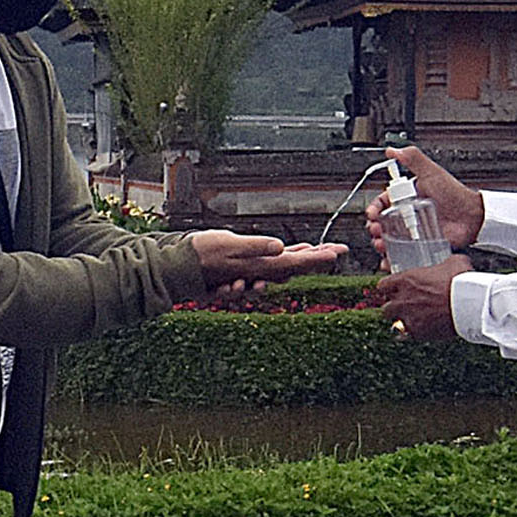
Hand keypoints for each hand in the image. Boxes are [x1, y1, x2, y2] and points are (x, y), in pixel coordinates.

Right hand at [187, 232, 346, 287]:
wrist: (178, 267)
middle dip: (317, 258)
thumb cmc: (201, 253)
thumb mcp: (229, 244)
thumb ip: (256, 246)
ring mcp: (252, 272)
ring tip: (320, 252)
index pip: (297, 263)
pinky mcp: (244, 268)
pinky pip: (269, 267)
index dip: (319, 258)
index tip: (338, 253)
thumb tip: (281, 248)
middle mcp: (260, 272)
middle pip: (295, 266)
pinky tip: (289, 254)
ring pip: (284, 267)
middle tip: (338, 251)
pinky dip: (282, 261)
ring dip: (302, 260)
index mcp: (260, 265)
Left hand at [371, 258, 468, 340]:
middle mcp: (403, 299)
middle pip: (386, 307)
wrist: (469, 303)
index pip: (382, 285)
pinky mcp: (418, 332)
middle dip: (393, 307)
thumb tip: (450, 263)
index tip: (394, 290)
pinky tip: (417, 331)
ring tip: (411, 320)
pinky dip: (409, 333)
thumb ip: (444, 263)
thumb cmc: (461, 281)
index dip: (388, 288)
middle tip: (404, 306)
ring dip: (400, 321)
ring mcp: (409, 317)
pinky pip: (404, 336)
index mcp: (407, 280)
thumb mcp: (454, 262)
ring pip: (393, 323)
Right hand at [380, 146, 485, 249]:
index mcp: (408, 196)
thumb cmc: (454, 194)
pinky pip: (403, 251)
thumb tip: (393, 150)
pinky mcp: (421, 244)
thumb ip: (413, 158)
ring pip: (390, 237)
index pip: (384, 202)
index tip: (372, 213)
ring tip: (381, 244)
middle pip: (383, 221)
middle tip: (375, 229)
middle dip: (375, 226)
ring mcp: (415, 229)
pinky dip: (393, 257)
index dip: (375, 208)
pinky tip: (389, 258)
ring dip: (381, 242)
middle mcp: (409, 213)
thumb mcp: (431, 172)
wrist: (472, 217)